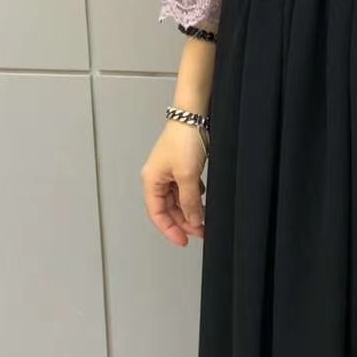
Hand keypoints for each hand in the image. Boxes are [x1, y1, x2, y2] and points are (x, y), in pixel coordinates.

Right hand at [141, 120, 208, 245]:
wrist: (194, 115)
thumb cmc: (184, 139)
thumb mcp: (188, 176)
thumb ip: (190, 202)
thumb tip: (194, 221)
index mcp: (152, 181)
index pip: (158, 214)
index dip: (170, 230)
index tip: (184, 241)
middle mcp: (158, 178)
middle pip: (169, 208)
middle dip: (185, 221)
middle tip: (202, 232)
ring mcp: (169, 172)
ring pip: (178, 199)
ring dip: (191, 210)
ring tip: (205, 219)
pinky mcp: (181, 165)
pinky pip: (186, 188)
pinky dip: (194, 196)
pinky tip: (203, 198)